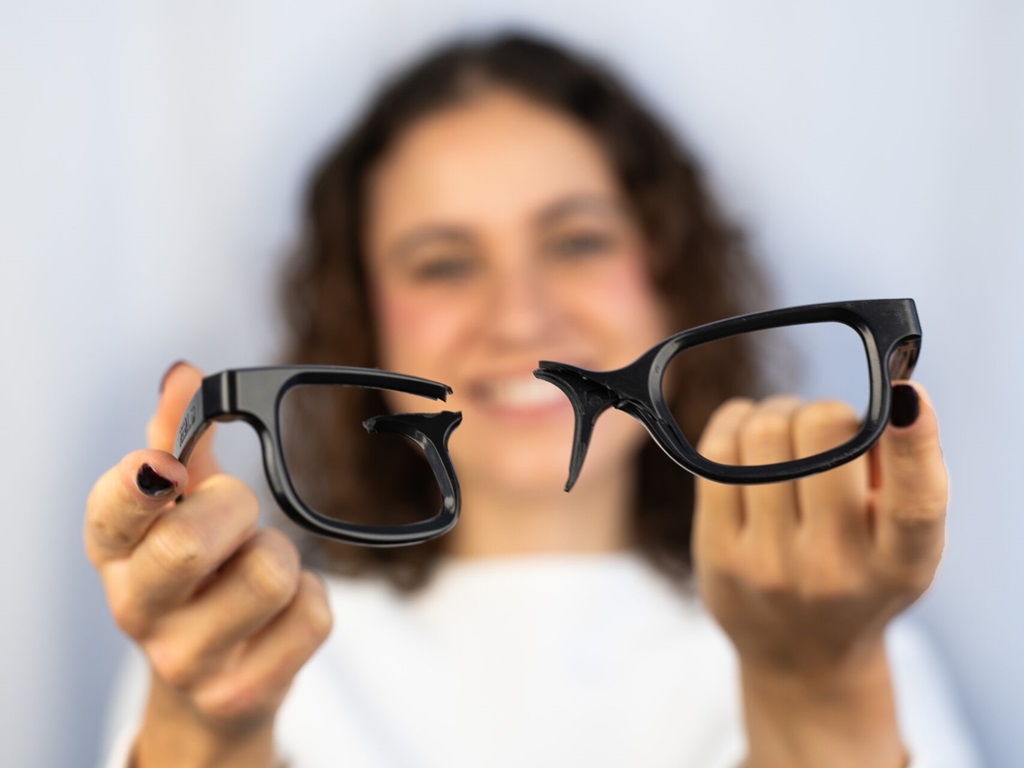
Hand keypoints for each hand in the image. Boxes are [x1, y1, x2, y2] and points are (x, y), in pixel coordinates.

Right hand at [85, 363, 332, 767]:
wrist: (213, 692)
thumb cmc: (199, 579)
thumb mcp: (178, 514)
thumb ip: (181, 442)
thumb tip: (183, 374)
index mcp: (116, 554)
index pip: (109, 514)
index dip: (137, 485)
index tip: (168, 463)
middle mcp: (137, 609)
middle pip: (189, 543)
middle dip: (235, 510)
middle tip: (239, 515)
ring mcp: (188, 660)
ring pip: (269, 572)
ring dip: (282, 556)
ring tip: (259, 571)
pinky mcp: (243, 693)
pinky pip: (313, 613)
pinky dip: (312, 599)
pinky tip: (281, 615)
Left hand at [692, 383, 945, 766]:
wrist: (802, 658)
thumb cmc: (862, 577)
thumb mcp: (905, 544)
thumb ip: (909, 478)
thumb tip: (888, 398)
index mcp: (899, 564)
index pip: (914, 500)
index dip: (914, 440)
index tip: (906, 396)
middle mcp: (834, 569)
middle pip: (824, 435)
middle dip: (826, 412)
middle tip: (825, 427)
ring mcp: (768, 563)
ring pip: (765, 431)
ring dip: (778, 412)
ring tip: (787, 432)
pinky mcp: (716, 552)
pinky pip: (716, 450)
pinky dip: (735, 421)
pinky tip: (746, 433)